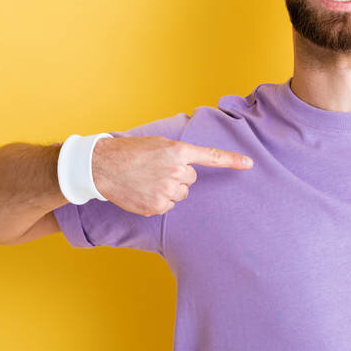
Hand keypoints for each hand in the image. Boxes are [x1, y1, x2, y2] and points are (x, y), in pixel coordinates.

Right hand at [91, 136, 252, 215]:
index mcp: (178, 151)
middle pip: (191, 180)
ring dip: (169, 189)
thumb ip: (179, 153)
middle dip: (178, 176)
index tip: (249, 164)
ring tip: (148, 180)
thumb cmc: (130, 151)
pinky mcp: (157, 207)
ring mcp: (167, 191)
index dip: (232, 161)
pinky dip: (158, 201)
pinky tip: (143, 191)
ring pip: (181, 194)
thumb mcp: (158, 143)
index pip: (211, 157)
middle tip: (156, 170)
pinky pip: (168, 206)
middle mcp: (176, 171)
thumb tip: (192, 163)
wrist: (101, 166)